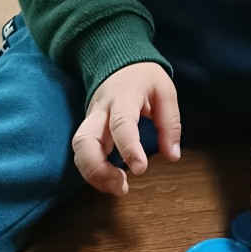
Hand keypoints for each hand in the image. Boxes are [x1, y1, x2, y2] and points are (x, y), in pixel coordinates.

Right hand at [72, 62, 180, 194]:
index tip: (140, 169)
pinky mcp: (88, 130)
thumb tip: (172, 155)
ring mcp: (90, 120)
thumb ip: (170, 123)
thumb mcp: (165, 91)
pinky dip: (93, 171)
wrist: (119, 64)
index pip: (121, 123)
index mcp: (123, 96)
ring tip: (118, 188)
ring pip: (78, 150)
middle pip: (84, 139)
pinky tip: (110, 181)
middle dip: (98, 168)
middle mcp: (100, 110)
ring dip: (94, 174)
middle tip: (121, 186)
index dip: (128, 148)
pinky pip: (83, 153)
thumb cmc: (144, 78)